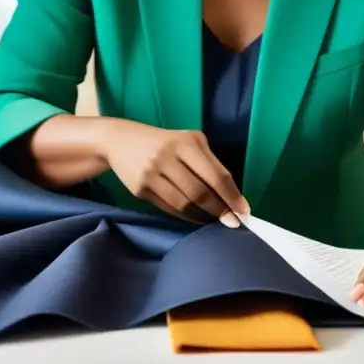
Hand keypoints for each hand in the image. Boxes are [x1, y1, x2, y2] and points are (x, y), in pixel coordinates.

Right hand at [102, 120, 249, 226]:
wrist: (120, 141)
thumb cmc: (165, 142)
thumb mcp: (188, 142)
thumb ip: (209, 164)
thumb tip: (232, 197)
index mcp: (186, 142)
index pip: (215, 174)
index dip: (232, 196)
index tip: (244, 211)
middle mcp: (168, 156)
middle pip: (200, 192)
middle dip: (220, 210)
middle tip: (232, 223)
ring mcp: (152, 174)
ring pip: (184, 204)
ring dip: (203, 217)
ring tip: (214, 221)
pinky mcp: (140, 189)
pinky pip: (169, 208)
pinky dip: (186, 216)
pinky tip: (196, 217)